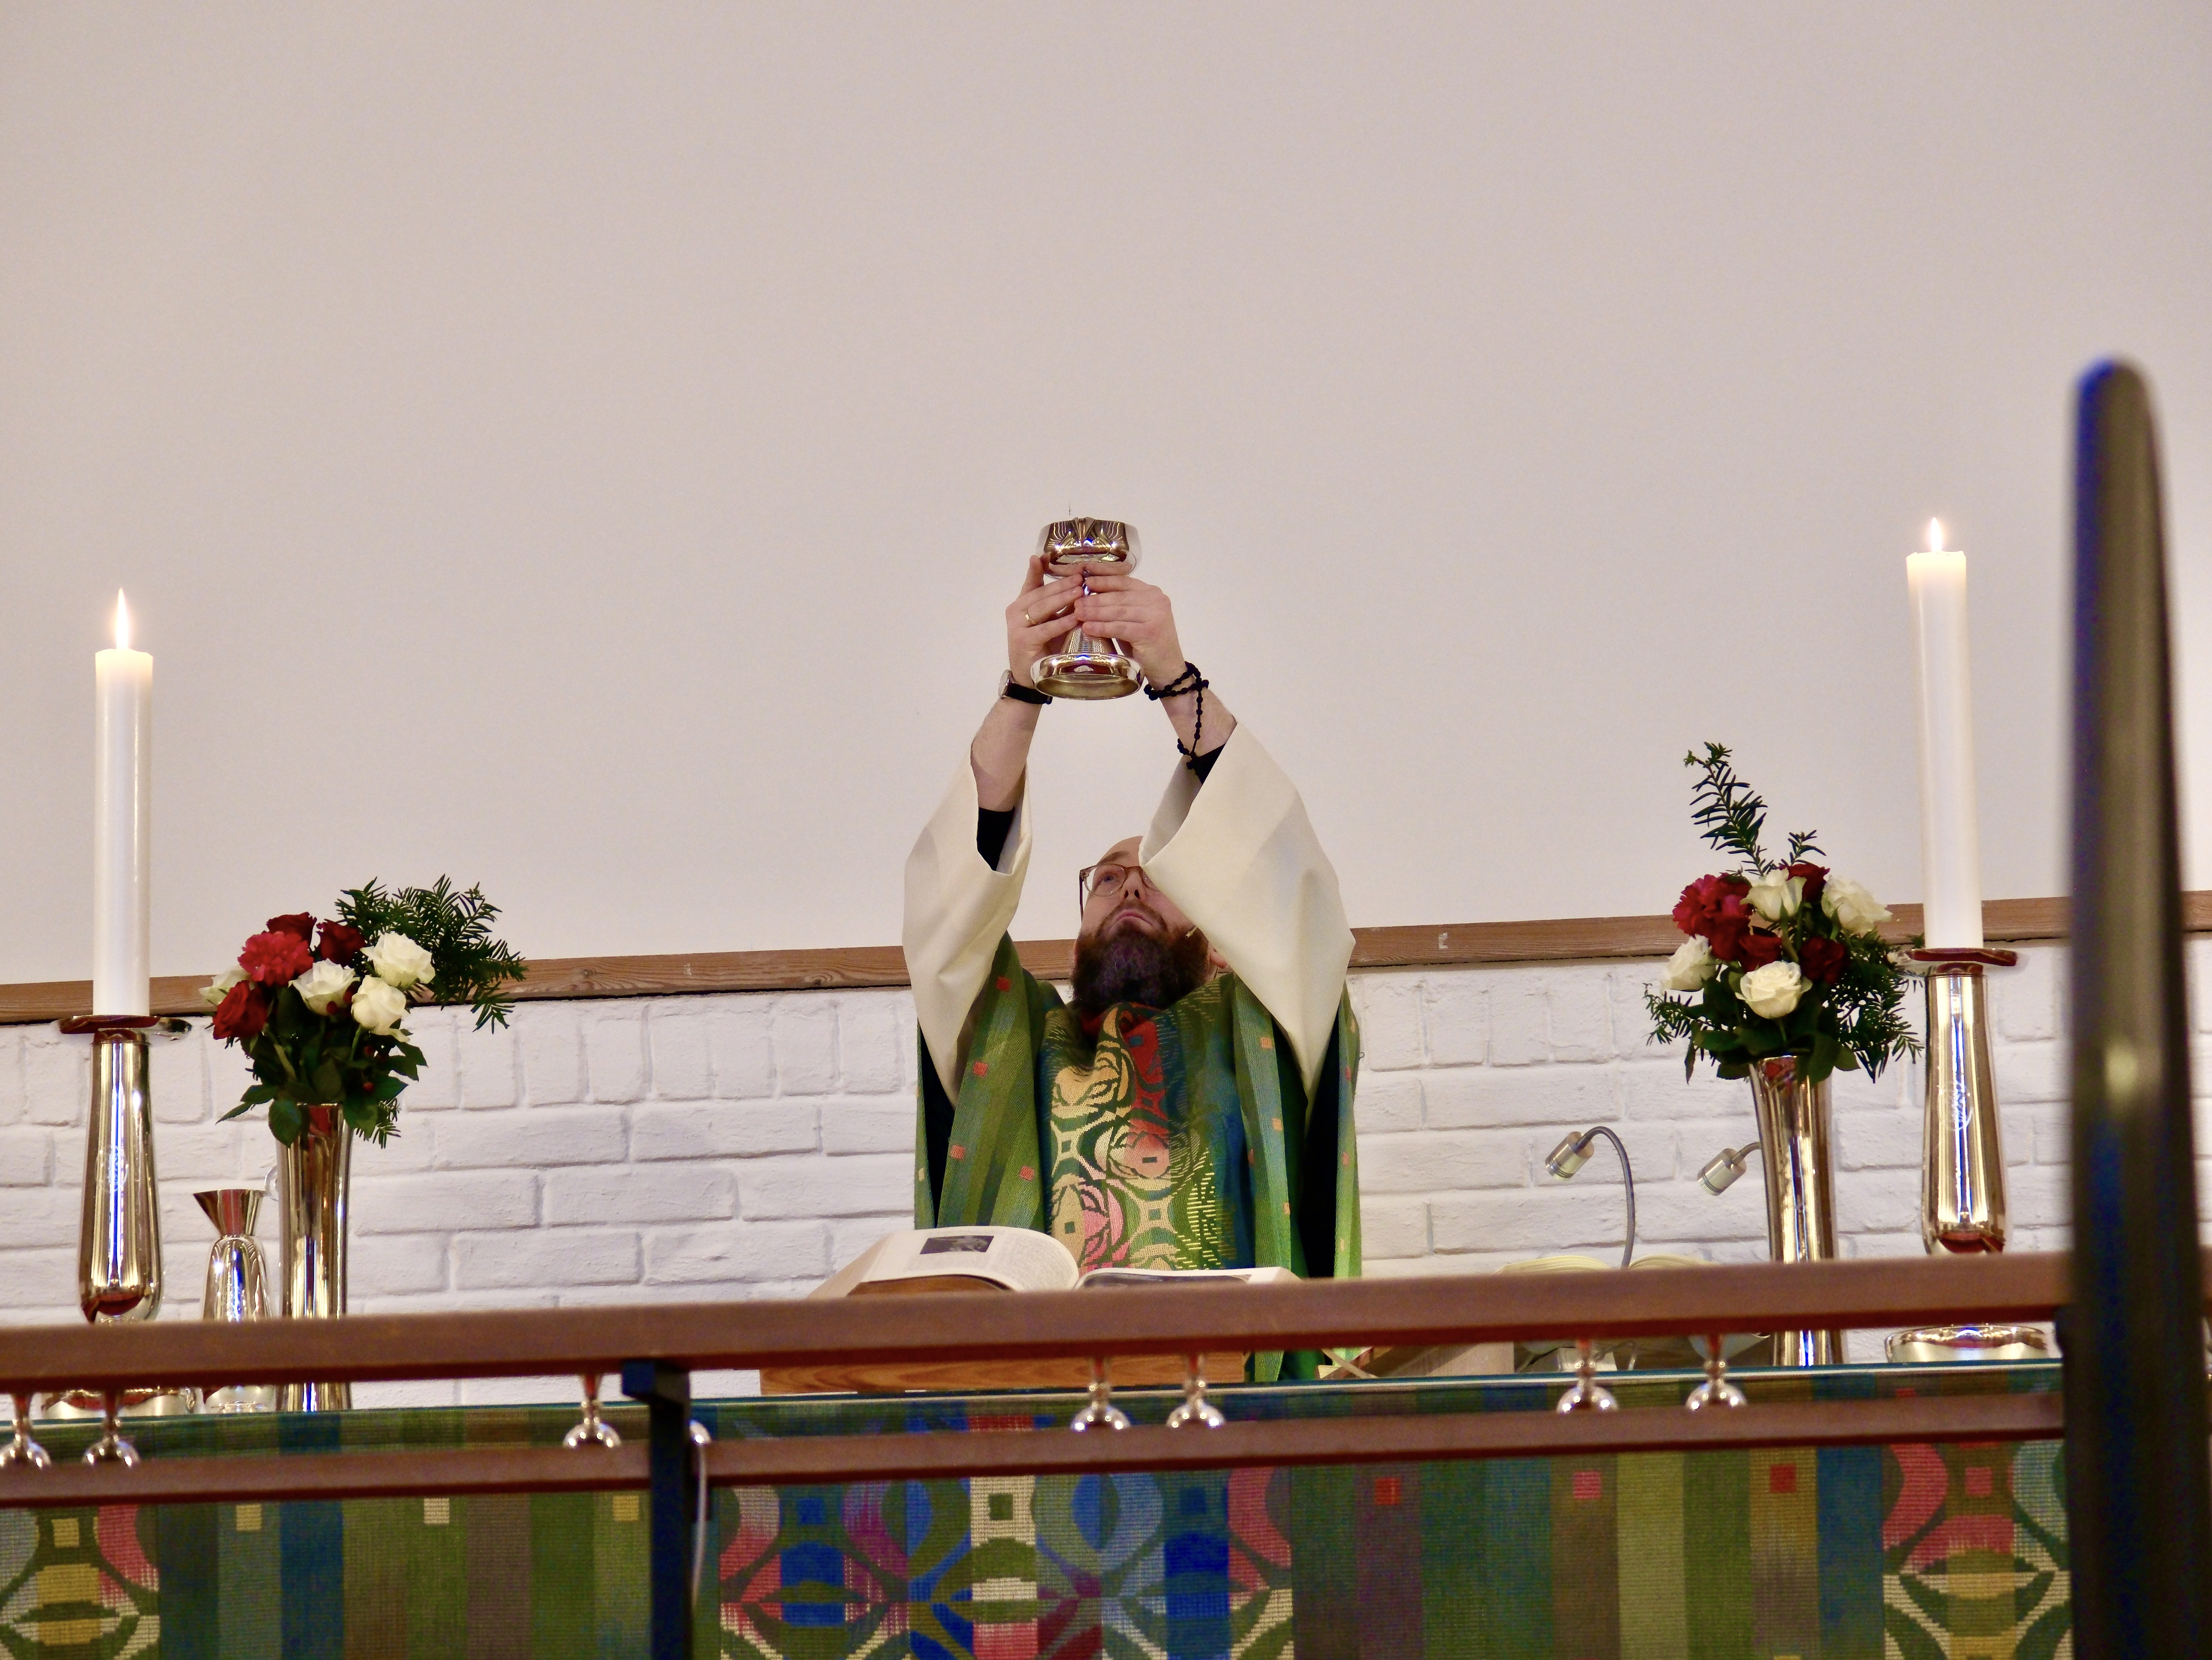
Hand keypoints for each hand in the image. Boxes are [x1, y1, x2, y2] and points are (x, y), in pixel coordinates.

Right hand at [1003, 555, 1084, 687]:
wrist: (1029, 677)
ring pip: (1041, 608)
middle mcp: (1016, 612)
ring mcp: (1017, 626)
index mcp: (1021, 604)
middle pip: (1040, 593)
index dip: (1037, 569)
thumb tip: (1079, 584)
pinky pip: (1045, 629)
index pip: (1031, 582)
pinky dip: (1060, 622)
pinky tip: (1075, 617)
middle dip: (1061, 584)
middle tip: (1080, 576)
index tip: (1046, 555)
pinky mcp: (1023, 641)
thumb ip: (1059, 604)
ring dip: (1062, 599)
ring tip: (1080, 591)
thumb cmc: (1044, 648)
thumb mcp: (1051, 621)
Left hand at [1065, 567, 1185, 686]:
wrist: (1167, 668)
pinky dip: (1102, 628)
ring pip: (1118, 611)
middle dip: (1095, 599)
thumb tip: (1088, 596)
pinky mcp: (1149, 632)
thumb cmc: (1147, 644)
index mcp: (1152, 593)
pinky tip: (1087, 628)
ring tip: (1077, 614)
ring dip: (1095, 612)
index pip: (1124, 581)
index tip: (1085, 581)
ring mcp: (1155, 616)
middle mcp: (1156, 600)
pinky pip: (1120, 628)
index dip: (1103, 580)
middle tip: (1075, 602)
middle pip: (1119, 597)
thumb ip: (1119, 606)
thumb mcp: (1134, 619)